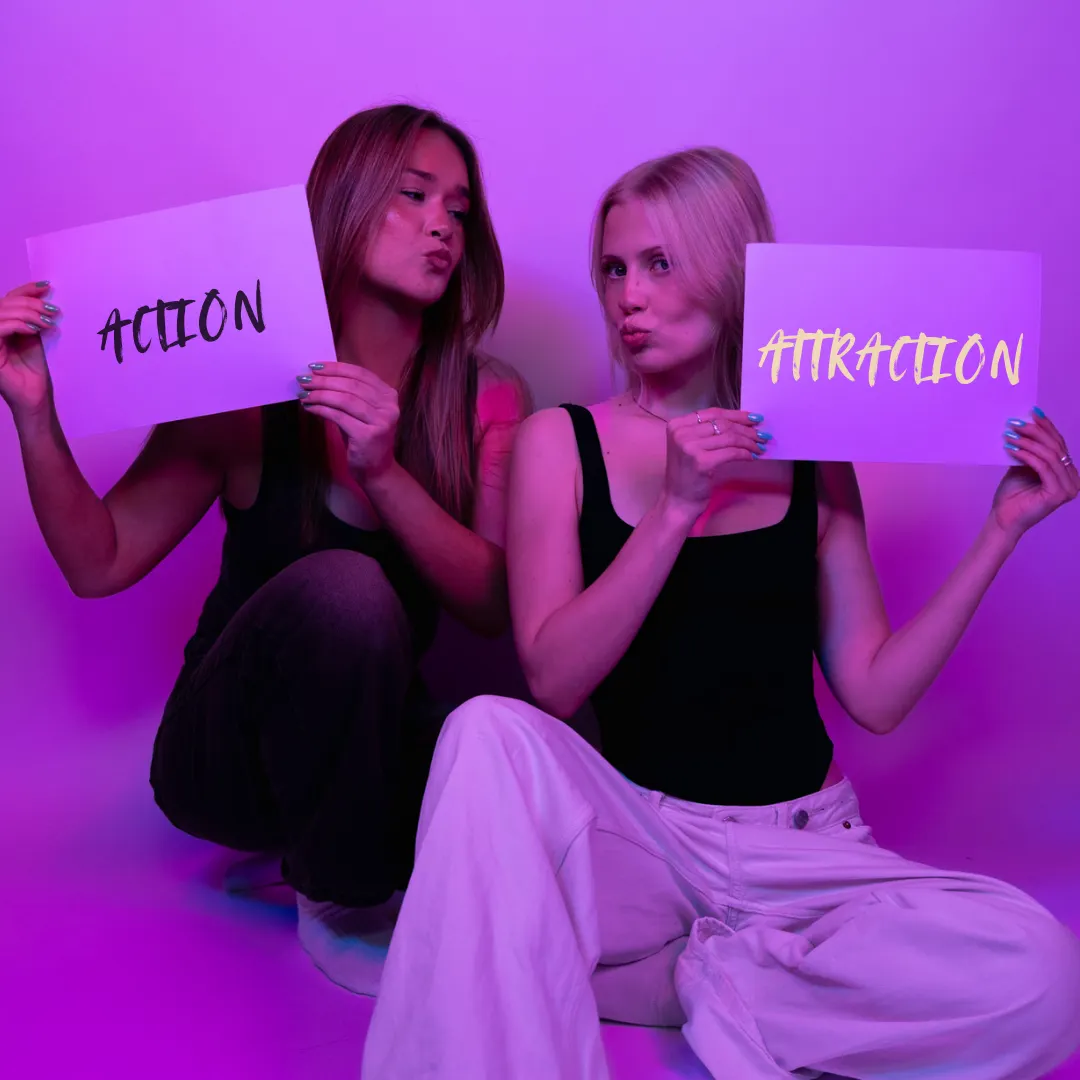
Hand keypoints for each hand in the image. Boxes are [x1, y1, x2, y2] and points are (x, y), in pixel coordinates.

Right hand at [0, 282, 57, 418]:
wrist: (33, 395)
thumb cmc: (34, 369)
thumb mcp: (33, 337)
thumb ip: (31, 318)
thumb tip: (42, 296)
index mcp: (0, 324)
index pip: (7, 299)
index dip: (25, 290)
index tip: (46, 286)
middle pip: (4, 303)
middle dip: (30, 303)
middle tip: (52, 310)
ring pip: (1, 313)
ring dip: (27, 313)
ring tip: (47, 321)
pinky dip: (18, 324)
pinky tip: (35, 329)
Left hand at [297, 362, 399, 482]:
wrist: (377, 471)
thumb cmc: (365, 439)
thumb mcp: (361, 412)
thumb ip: (349, 394)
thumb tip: (318, 377)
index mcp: (389, 395)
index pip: (361, 374)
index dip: (336, 368)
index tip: (314, 366)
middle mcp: (389, 406)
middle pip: (351, 385)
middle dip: (324, 380)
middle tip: (303, 379)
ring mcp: (381, 421)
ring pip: (344, 399)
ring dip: (320, 394)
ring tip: (303, 393)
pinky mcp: (368, 435)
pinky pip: (339, 416)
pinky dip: (321, 410)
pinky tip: (309, 407)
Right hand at [662, 407, 766, 518]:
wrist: (678, 500)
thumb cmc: (687, 474)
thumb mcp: (691, 446)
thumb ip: (707, 431)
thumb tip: (742, 422)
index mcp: (677, 425)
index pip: (713, 413)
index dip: (736, 414)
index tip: (754, 418)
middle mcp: (681, 433)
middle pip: (722, 424)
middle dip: (746, 429)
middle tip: (762, 434)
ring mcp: (690, 447)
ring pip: (729, 437)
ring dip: (749, 442)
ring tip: (760, 446)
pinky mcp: (701, 462)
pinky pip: (731, 452)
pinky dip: (745, 453)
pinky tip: (752, 457)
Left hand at [992, 408, 1076, 541]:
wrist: (1003, 520)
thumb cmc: (1012, 496)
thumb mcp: (1023, 467)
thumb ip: (1030, 451)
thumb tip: (1026, 424)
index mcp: (1068, 472)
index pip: (1058, 444)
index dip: (1046, 427)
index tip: (1032, 412)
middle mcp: (1073, 479)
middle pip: (1055, 447)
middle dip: (1036, 431)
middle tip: (1016, 422)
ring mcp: (1068, 488)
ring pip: (1049, 455)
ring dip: (1028, 442)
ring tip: (1010, 435)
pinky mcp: (1058, 494)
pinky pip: (1042, 467)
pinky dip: (1027, 455)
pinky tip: (1012, 449)